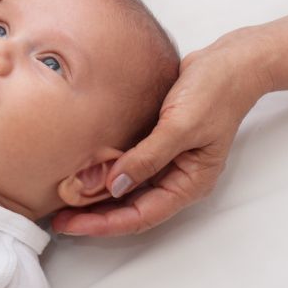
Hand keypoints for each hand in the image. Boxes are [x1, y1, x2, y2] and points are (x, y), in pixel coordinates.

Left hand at [51, 29, 273, 235]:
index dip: (104, 224)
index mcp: (190, 183)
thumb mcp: (181, 126)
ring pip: (127, 190)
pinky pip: (128, 167)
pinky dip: (106, 172)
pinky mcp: (157, 144)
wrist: (229, 63)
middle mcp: (177, 178)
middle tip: (59, 219)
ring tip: (64, 201)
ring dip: (98, 198)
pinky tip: (84, 171)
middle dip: (95, 217)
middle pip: (131, 209)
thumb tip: (114, 186)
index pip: (141, 215)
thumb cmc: (214, 92)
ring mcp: (167, 162)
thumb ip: (148, 157)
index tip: (72, 225)